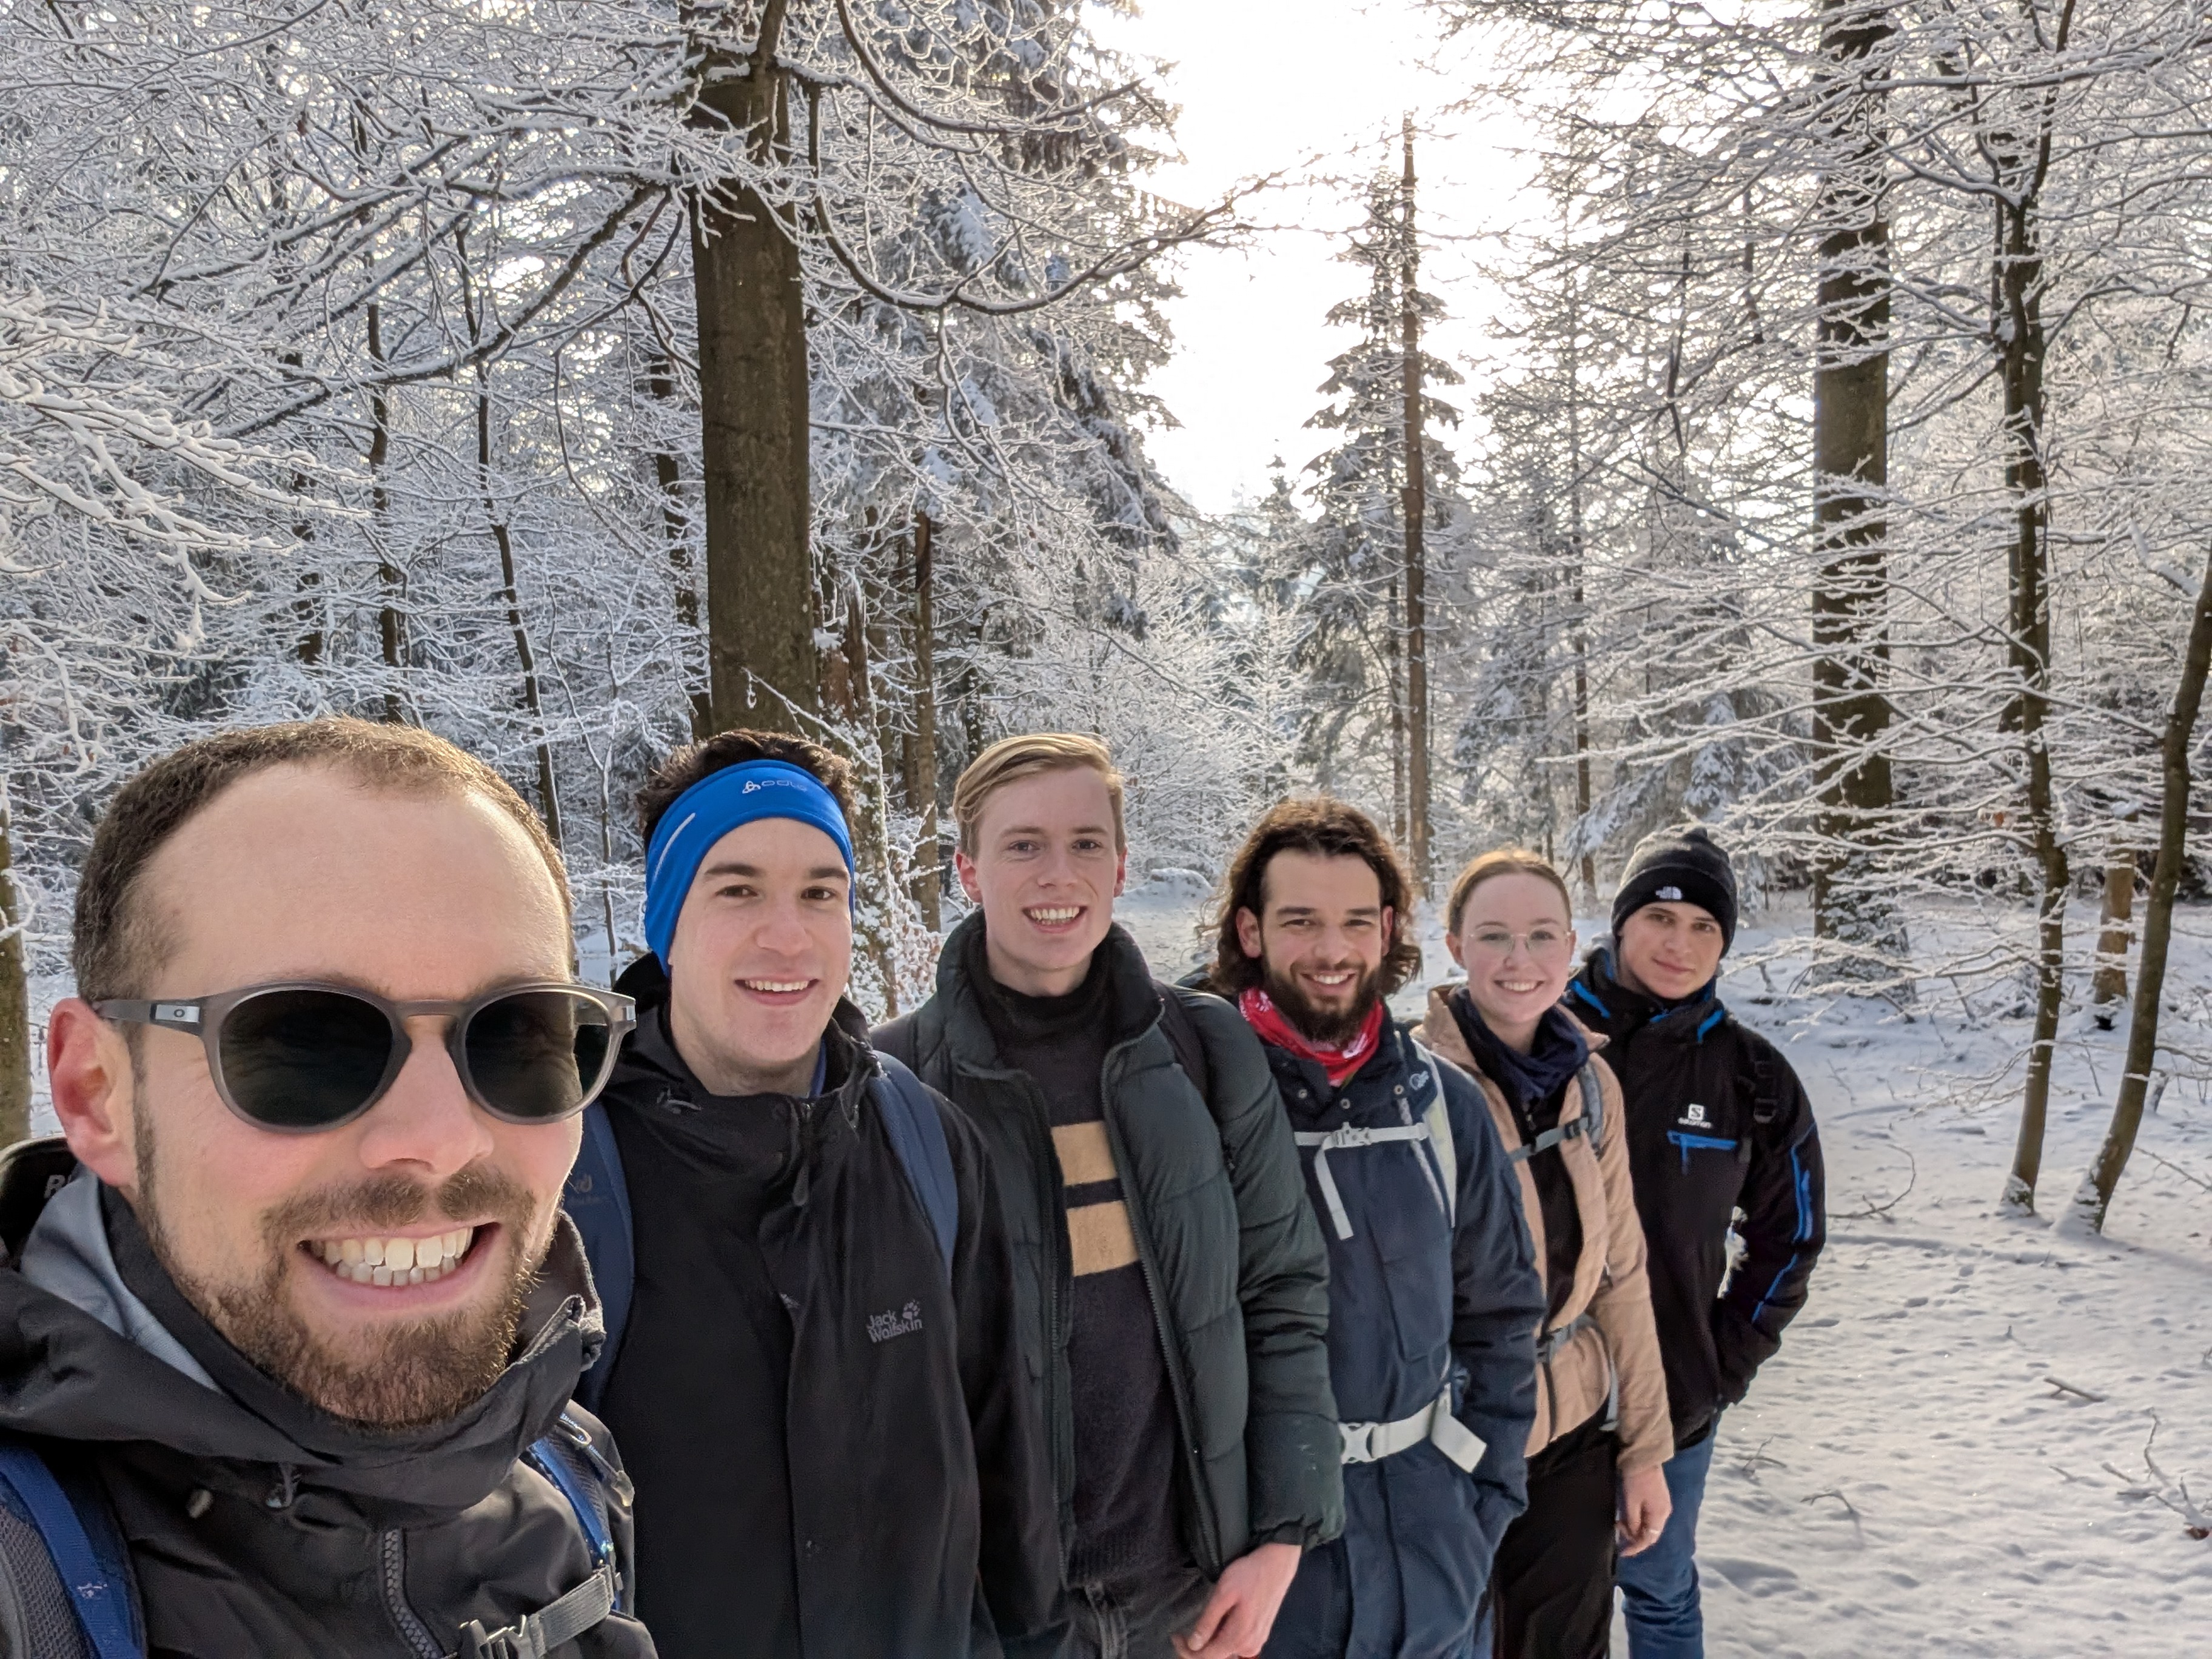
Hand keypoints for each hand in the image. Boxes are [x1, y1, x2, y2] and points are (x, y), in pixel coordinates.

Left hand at [1173, 1542, 1301, 1658]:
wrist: (1277, 1564)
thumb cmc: (1249, 1575)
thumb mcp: (1223, 1594)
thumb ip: (1208, 1622)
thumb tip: (1193, 1644)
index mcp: (1239, 1638)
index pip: (1206, 1657)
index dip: (1186, 1650)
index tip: (1175, 1636)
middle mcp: (1249, 1646)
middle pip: (1217, 1657)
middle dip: (1197, 1649)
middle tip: (1181, 1633)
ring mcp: (1257, 1641)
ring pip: (1226, 1651)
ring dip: (1210, 1643)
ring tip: (1200, 1626)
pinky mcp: (1260, 1634)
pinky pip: (1236, 1644)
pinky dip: (1222, 1638)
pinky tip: (1218, 1623)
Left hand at [1616, 1463, 1672, 1556]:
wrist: (1643, 1455)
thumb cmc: (1635, 1479)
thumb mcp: (1631, 1502)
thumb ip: (1633, 1522)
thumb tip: (1633, 1536)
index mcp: (1660, 1515)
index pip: (1649, 1539)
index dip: (1635, 1547)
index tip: (1622, 1552)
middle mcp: (1664, 1512)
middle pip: (1650, 1533)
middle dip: (1634, 1537)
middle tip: (1618, 1532)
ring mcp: (1662, 1504)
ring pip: (1649, 1524)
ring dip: (1635, 1527)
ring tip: (1620, 1523)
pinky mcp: (1658, 1497)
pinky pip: (1649, 1515)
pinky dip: (1638, 1519)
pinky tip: (1628, 1516)